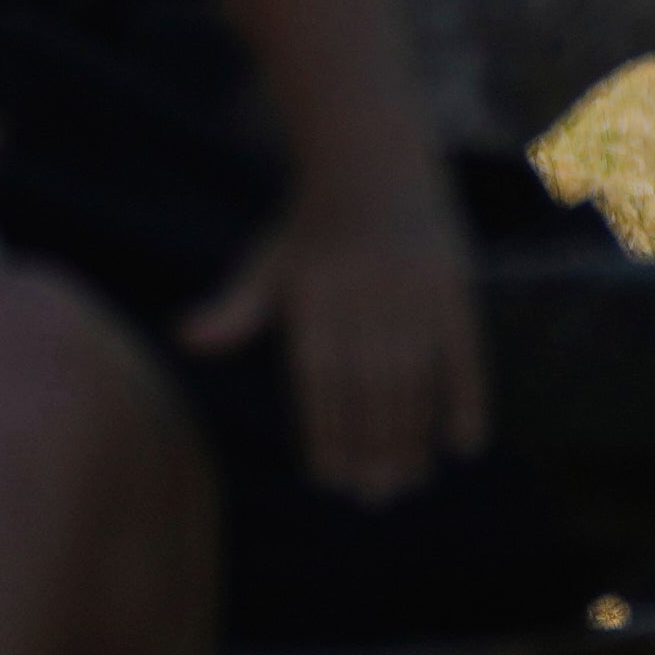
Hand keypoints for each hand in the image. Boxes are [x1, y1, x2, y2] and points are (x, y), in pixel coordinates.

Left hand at [181, 178, 486, 500]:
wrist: (370, 157)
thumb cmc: (310, 227)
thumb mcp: (267, 263)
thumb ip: (236, 309)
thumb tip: (186, 339)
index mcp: (312, 299)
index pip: (319, 384)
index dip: (327, 434)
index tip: (330, 480)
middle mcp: (363, 299)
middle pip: (370, 391)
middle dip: (373, 450)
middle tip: (376, 498)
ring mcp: (412, 293)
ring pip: (415, 381)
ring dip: (414, 436)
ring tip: (409, 481)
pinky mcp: (454, 285)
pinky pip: (466, 353)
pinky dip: (467, 399)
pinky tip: (464, 443)